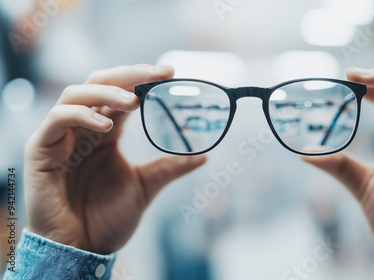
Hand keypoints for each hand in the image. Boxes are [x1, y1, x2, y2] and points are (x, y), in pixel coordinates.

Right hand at [24, 64, 206, 253]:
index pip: (122, 95)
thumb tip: (204, 155)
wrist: (82, 250)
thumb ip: (170, 167)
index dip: (142, 80)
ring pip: (75, 94)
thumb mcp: (146, 187)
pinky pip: (57, 120)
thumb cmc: (107, 219)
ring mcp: (61, 137)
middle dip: (128, 75)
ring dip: (106, 92)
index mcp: (105, 134)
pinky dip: (81, 115)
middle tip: (157, 73)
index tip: (171, 73)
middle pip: (99, 84)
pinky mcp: (41, 150)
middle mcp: (83, 129)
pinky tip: (106, 124)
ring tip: (134, 100)